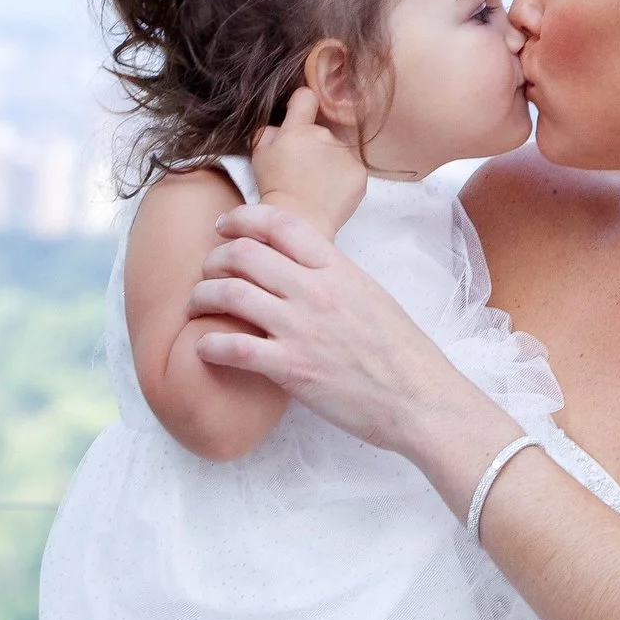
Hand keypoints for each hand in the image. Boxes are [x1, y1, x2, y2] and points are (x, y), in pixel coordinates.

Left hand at [192, 202, 516, 461]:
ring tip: (199, 307)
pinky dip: (208, 344)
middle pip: (244, 253)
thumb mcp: (372, 296)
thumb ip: (334, 277)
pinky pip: (232, 347)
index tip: (226, 226)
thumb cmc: (403, 354)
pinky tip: (206, 348)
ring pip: (228, 293)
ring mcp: (301, 328)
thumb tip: (302, 269)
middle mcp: (316, 291)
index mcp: (339, 270)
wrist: (419, 400)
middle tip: (209, 273)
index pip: (281, 223)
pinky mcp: (291, 368)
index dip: (243, 218)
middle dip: (215, 259)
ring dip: (203, 297)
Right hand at [252, 88, 366, 236]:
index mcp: (297, 130)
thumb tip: (283, 124)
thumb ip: (270, 131)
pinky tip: (330, 192)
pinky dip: (344, 179)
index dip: (303, 103)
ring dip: (330, 163)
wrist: (298, 221)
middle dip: (314, 145)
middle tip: (303, 171)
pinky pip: (352, 169)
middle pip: (322, 131)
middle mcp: (324, 136)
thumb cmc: (274, 189)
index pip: (306, 97)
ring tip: (317, 185)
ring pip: (338, 151)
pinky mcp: (360, 172)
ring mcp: (344, 154)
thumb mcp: (259, 155)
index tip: (302, 112)